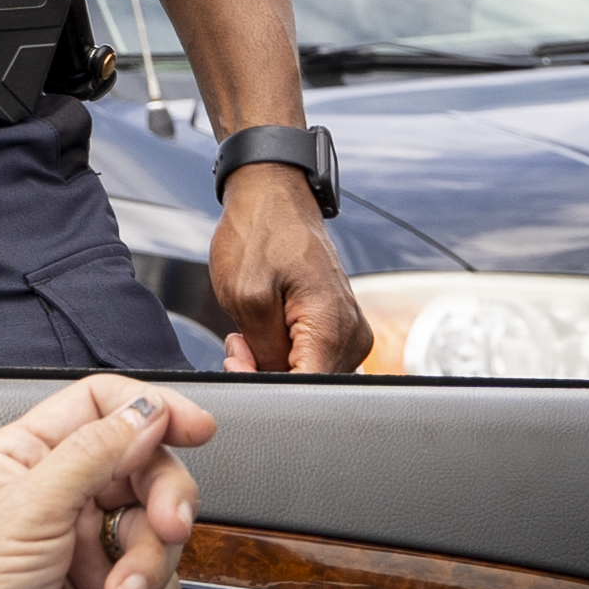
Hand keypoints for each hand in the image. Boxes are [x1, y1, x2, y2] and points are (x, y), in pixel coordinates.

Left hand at [0, 376, 215, 588]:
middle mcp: (63, 496)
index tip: (195, 427)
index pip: (100, 406)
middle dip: (164, 499)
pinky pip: (166, 584)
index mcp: (26, 457)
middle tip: (168, 526)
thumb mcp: (28, 509)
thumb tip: (145, 413)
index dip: (152, 410)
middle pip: (147, 466)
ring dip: (148, 567)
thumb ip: (93, 454)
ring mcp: (92, 547)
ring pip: (163, 529)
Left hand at [211, 164, 369, 372]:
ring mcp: (348, 331)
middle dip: (266, 374)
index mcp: (333, 326)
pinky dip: (280, 351)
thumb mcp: (246, 296)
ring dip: (271, 362)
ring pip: (307, 374)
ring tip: (247, 331)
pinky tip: (261, 330)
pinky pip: (310, 357)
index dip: (269, 388)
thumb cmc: (259, 233)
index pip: (310, 391)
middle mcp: (351, 333)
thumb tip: (273, 385)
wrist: (272, 197)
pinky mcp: (338, 327)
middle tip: (237, 345)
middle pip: (309, 385)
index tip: (241, 366)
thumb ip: (264, 353)